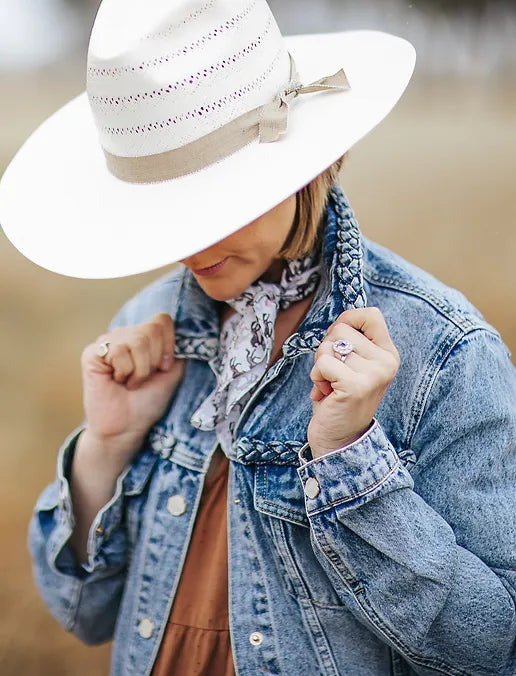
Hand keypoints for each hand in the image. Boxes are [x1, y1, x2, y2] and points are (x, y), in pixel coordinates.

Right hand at [80, 313, 183, 459]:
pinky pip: (118, 351)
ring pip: (137, 341)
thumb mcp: (171, 372)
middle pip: (151, 329)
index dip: (168, 344)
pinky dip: (125, 371)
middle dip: (153, 361)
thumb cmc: (148, 402)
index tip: (163, 368)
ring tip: (130, 382)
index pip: (162, 320)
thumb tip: (182, 332)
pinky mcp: (92, 353)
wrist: (127, 427)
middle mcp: (125, 334)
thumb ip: (177, 348)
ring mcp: (107, 342)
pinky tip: (117, 381)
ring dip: (140, 370)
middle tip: (143, 379)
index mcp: (144, 336)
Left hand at [307, 308, 399, 457]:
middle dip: (326, 349)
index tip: (338, 343)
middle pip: (342, 328)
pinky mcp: (356, 386)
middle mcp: (386, 362)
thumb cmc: (339, 397)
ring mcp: (374, 375)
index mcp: (387, 354)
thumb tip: (341, 320)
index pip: (371, 314)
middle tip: (331, 374)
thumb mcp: (351, 365)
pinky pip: (324, 363)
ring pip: (329, 345)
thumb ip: (350, 341)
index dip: (347, 320)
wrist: (339, 439)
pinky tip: (324, 392)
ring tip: (329, 384)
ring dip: (320, 365)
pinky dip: (316, 376)